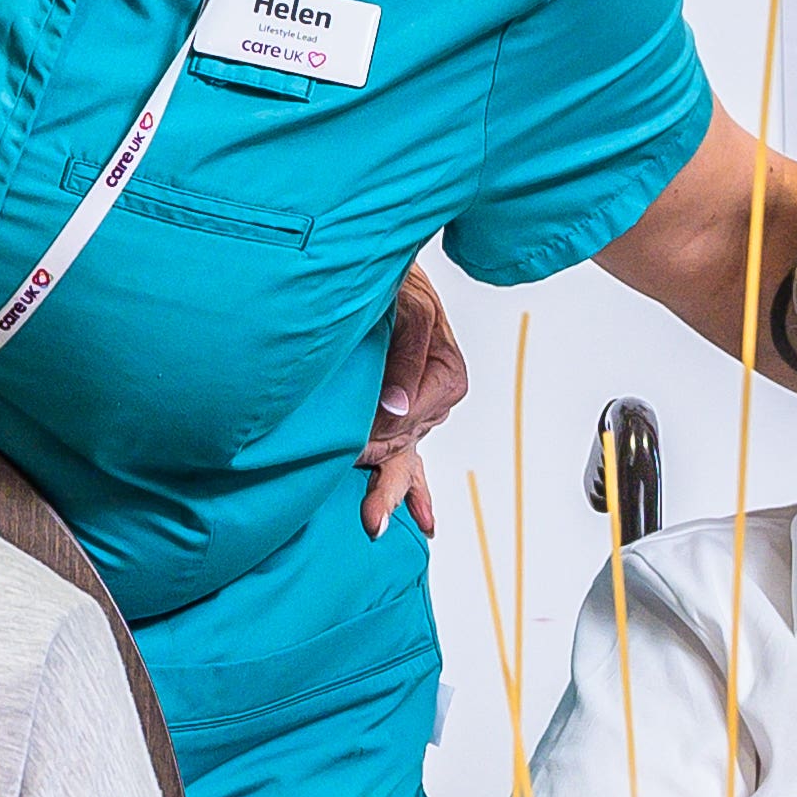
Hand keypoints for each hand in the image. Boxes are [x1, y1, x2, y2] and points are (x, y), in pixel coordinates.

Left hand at [359, 265, 465, 537]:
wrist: (385, 270)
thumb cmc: (398, 283)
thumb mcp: (410, 308)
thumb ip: (406, 356)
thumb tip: (394, 408)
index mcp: (446, 378)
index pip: (407, 424)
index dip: (378, 439)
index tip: (351, 449)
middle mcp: (433, 400)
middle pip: (407, 450)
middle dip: (386, 484)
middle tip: (368, 519)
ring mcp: (416, 410)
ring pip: (405, 460)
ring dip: (391, 492)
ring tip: (375, 526)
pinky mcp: (400, 413)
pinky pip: (408, 457)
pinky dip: (412, 489)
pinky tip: (423, 519)